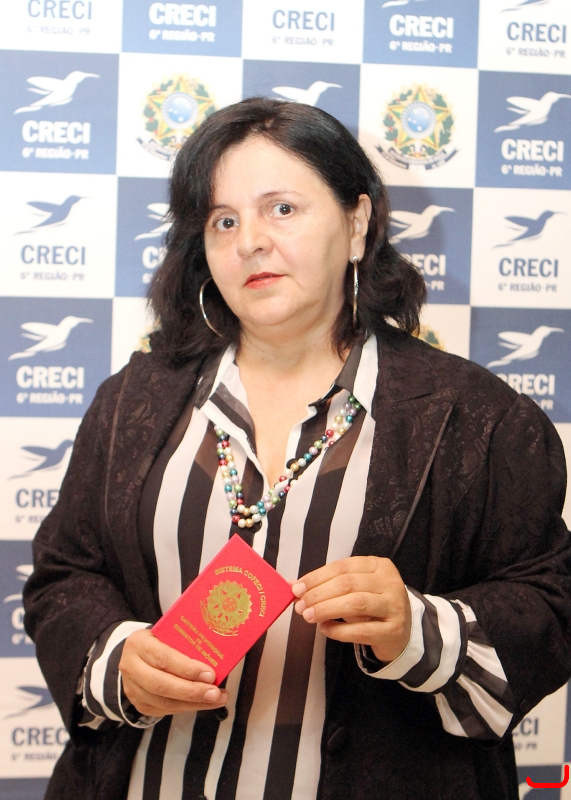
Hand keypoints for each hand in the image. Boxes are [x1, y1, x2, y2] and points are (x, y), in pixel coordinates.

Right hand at [119, 628, 228, 716]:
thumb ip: (183, 640)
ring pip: (165, 702)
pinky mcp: (139, 704)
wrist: (134, 654)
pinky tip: (204, 703)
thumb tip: (215, 648)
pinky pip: (166, 710)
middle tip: (216, 693)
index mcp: (138, 644)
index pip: (164, 658)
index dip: (187, 668)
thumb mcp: (165, 632)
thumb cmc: (158, 640)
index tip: (211, 674)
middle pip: (162, 685)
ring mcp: (133, 689)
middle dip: (192, 691)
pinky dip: (188, 708)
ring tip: (217, 699)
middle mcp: (131, 667)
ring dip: (194, 703)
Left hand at [292, 556, 410, 662]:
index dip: (317, 577)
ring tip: (308, 616)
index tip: (297, 588)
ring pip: (355, 604)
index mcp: (379, 565)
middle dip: (319, 594)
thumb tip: (294, 585)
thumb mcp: (354, 589)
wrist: (402, 632)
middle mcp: (390, 582)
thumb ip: (328, 585)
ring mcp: (395, 606)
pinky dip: (339, 630)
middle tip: (300, 606)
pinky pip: (361, 630)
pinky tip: (325, 629)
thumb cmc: (371, 605)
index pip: (343, 567)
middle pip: (348, 584)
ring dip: (327, 609)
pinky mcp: (394, 631)